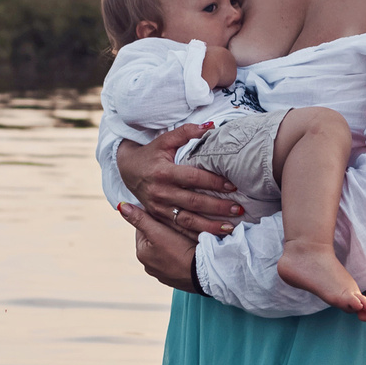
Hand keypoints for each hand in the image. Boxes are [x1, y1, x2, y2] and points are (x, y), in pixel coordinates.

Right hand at [114, 123, 243, 236]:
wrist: (127, 170)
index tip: (233, 186)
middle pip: (193, 202)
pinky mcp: (159, 218)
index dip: (214, 182)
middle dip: (217, 207)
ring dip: (210, 225)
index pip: (193, 178)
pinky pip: (179, 230)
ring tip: (231, 227)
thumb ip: (186, 132)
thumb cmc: (150, 154)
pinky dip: (197, 235)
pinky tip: (213, 237)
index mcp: (163, 172)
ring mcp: (159, 208)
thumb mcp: (165, 140)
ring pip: (188, 220)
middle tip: (238, 208)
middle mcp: (160, 192)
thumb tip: (210, 126)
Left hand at [117, 201, 202, 292]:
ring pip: (166, 250)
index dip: (155, 217)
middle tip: (179, 222)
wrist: (205, 273)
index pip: (143, 228)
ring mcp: (164, 274)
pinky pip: (177, 261)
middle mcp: (149, 266)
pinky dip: (181, 254)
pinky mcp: (178, 279)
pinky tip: (191, 249)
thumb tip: (122, 206)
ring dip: (173, 242)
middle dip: (164, 230)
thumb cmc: (180, 250)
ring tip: (187, 235)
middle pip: (155, 239)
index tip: (168, 212)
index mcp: (141, 254)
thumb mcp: (158, 231)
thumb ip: (140, 219)